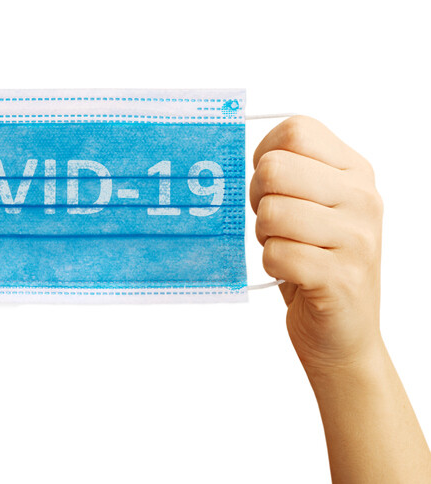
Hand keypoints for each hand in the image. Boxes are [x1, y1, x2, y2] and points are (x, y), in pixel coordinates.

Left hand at [250, 116, 383, 370]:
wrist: (343, 333)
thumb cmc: (315, 262)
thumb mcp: (312, 206)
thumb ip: (288, 172)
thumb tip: (234, 153)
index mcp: (355, 171)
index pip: (296, 131)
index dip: (265, 157)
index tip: (273, 187)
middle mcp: (362, 198)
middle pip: (275, 169)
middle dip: (259, 200)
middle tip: (276, 225)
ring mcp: (356, 238)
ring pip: (271, 212)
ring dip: (265, 237)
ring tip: (288, 250)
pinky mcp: (340, 278)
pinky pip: (276, 254)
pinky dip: (271, 266)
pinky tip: (292, 274)